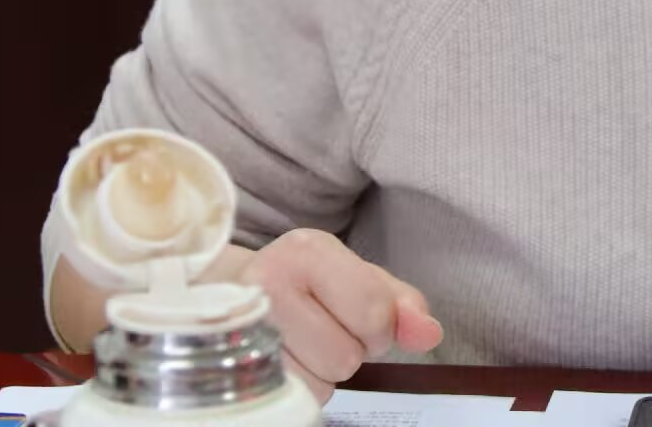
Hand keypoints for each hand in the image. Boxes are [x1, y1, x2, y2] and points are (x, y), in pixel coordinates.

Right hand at [233, 229, 441, 400]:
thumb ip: (401, 304)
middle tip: (319, 328)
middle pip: (348, 357)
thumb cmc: (300, 285)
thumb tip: (429, 333)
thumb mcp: (354, 277)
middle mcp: (268, 284)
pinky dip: (299, 388)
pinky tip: (284, 360)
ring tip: (298, 343)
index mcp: (307, 251)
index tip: (353, 313)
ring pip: (321, 385)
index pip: (375, 312)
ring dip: (320, 372)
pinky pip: (295, 400)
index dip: (378, 326)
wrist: (222, 297)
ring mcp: (243, 329)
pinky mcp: (233, 370)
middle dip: (347, 349)